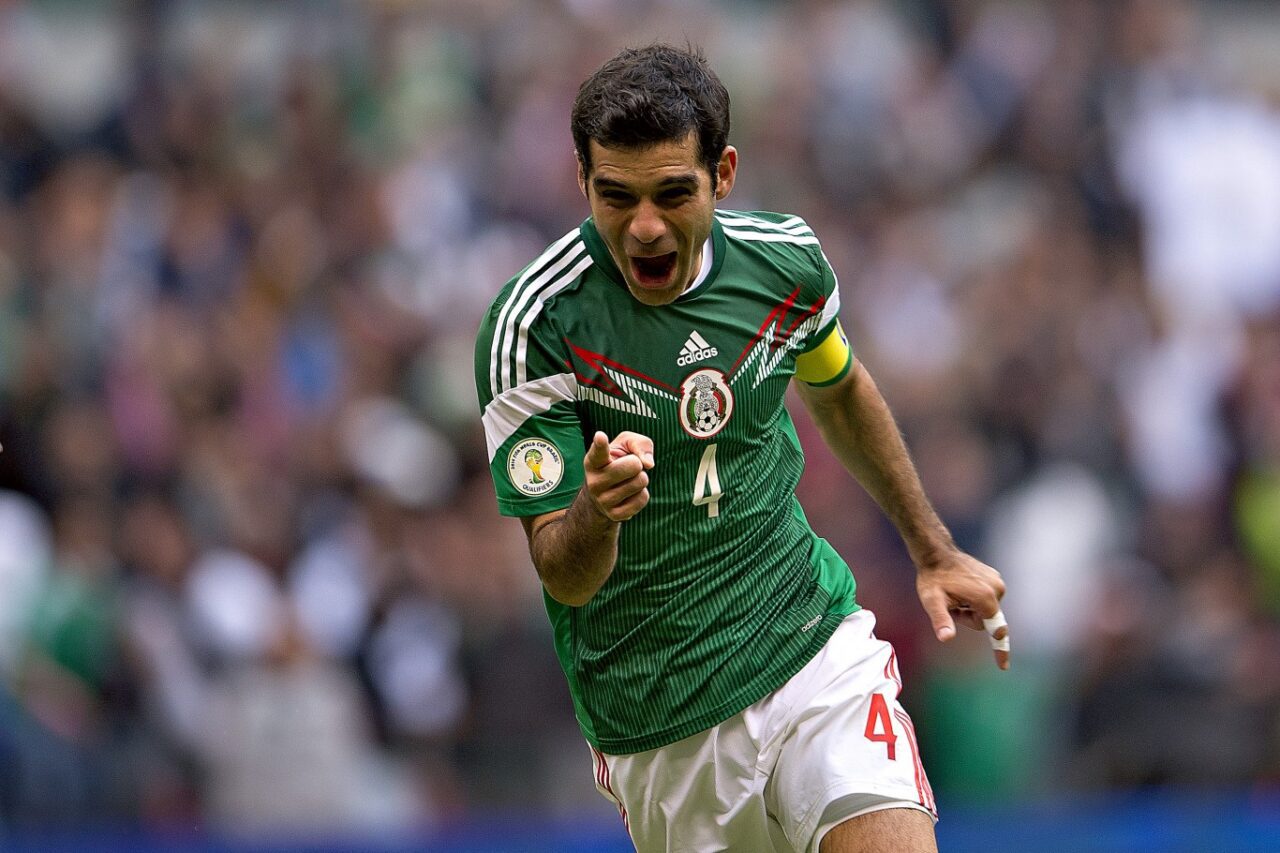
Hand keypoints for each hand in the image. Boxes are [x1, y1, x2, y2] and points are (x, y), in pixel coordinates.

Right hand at [584, 431, 654, 521]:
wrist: (606, 494)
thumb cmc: (618, 462)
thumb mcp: (625, 445)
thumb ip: (639, 443)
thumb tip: (648, 464)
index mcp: (593, 461)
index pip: (598, 452)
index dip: (600, 443)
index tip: (601, 436)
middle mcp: (593, 482)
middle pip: (633, 466)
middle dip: (638, 463)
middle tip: (629, 467)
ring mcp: (602, 500)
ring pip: (640, 482)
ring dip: (641, 478)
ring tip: (628, 480)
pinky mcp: (614, 515)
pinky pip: (642, 499)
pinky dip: (642, 494)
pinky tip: (630, 494)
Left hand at [915, 549, 1009, 669]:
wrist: (936, 554)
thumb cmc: (933, 578)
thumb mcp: (932, 601)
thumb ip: (941, 619)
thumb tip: (945, 637)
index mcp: (985, 599)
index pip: (996, 631)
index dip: (1000, 650)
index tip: (1003, 667)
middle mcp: (997, 590)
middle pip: (986, 620)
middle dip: (969, 617)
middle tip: (951, 604)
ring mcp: (997, 582)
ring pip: (986, 610)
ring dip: (971, 608)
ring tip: (955, 594)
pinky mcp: (995, 578)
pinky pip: (987, 599)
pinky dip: (975, 599)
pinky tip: (962, 587)